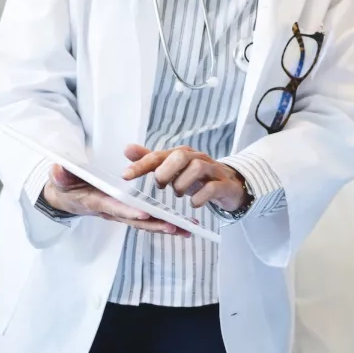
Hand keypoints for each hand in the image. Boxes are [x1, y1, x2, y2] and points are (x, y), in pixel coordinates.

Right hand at [43, 164, 190, 235]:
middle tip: (175, 227)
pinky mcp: (127, 213)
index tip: (144, 215)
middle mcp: (111, 210)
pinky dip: (164, 224)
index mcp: (96, 201)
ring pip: (144, 223)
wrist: (65, 197)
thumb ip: (61, 174)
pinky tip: (182, 226)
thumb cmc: (65, 185)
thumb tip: (58, 168)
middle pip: (135, 221)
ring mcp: (120, 214)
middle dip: (154, 224)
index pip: (114, 207)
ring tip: (187, 230)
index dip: (128, 212)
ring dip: (165, 227)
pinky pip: (147, 220)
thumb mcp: (60, 178)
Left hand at [123, 144, 249, 212]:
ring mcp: (212, 170)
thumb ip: (150, 160)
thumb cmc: (195, 177)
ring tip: (178, 194)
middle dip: (166, 172)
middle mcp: (197, 158)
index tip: (125, 176)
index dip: (141, 165)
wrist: (228, 184)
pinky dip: (199, 197)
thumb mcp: (172, 168)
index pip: (158, 155)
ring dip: (183, 184)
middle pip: (180, 155)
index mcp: (181, 154)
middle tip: (161, 186)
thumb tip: (127, 149)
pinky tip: (193, 203)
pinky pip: (212, 188)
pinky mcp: (223, 184)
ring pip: (197, 167)